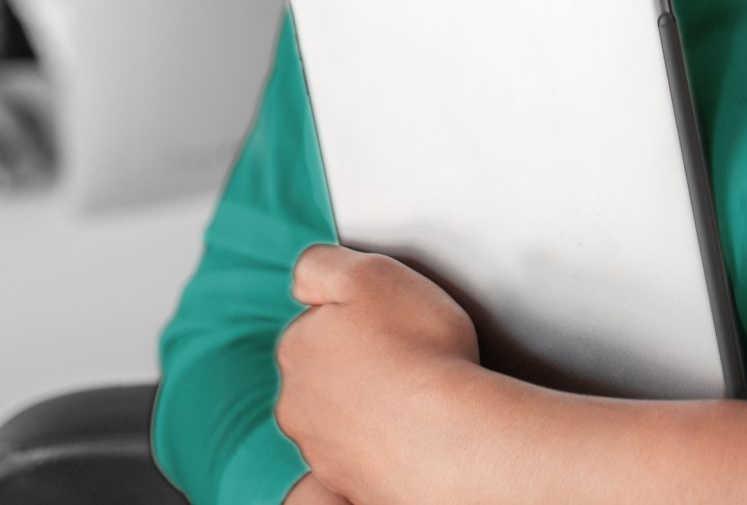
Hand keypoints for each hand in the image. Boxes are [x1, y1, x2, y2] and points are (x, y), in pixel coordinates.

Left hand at [276, 245, 485, 504]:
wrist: (449, 437)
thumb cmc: (418, 351)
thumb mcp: (370, 272)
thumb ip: (322, 264)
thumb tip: (305, 278)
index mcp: (297, 348)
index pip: (315, 323)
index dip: (354, 316)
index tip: (385, 319)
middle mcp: (298, 404)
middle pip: (325, 373)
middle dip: (356, 364)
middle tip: (404, 355)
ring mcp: (323, 449)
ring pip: (343, 417)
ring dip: (371, 406)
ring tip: (415, 394)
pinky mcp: (351, 482)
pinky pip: (367, 455)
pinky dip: (386, 444)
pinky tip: (415, 431)